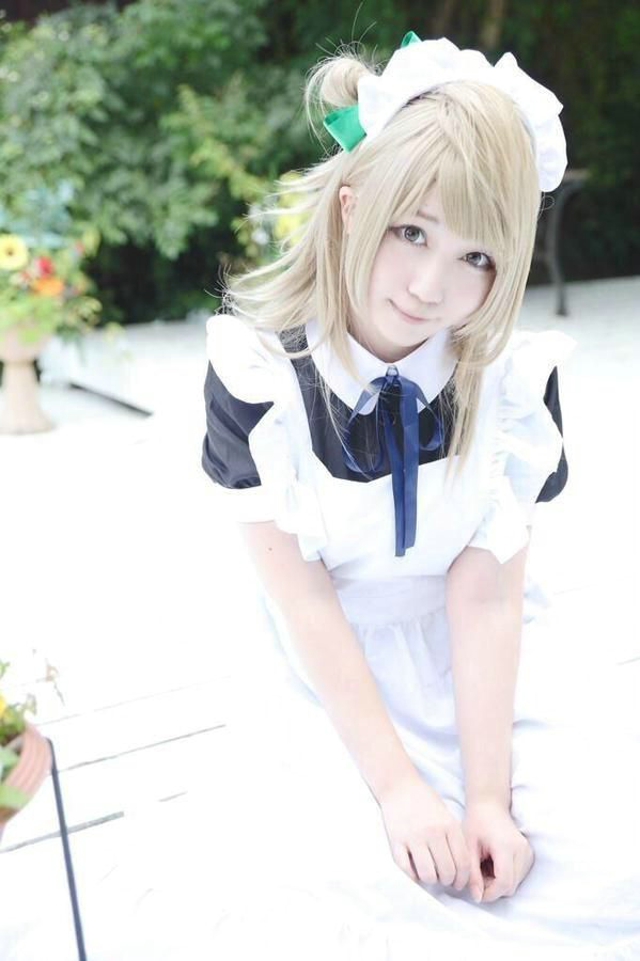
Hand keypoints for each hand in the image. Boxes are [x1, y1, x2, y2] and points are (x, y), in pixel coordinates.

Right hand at [378, 772, 470, 890]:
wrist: (399, 785)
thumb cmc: (425, 801)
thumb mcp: (447, 815)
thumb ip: (454, 838)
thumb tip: (461, 869)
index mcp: (449, 826)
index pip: (463, 862)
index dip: (463, 879)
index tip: (458, 883)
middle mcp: (433, 832)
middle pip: (447, 871)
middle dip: (447, 882)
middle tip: (444, 880)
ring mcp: (413, 837)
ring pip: (428, 874)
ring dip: (431, 880)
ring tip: (430, 875)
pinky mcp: (396, 841)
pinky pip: (406, 869)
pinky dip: (413, 876)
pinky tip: (415, 872)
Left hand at [462, 798, 534, 902]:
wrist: (490, 805)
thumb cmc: (476, 823)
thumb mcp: (468, 846)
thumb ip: (472, 873)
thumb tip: (477, 898)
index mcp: (506, 846)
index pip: (504, 883)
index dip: (490, 893)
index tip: (476, 891)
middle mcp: (522, 850)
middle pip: (510, 886)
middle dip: (493, 888)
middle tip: (477, 875)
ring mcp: (528, 852)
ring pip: (515, 884)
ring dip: (499, 883)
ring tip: (484, 867)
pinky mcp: (529, 854)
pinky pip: (518, 876)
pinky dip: (506, 877)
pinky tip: (494, 865)